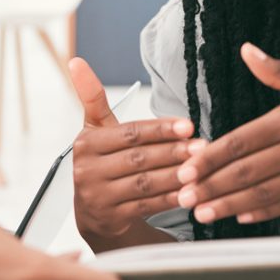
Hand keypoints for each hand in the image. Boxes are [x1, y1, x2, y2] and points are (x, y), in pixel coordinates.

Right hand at [68, 57, 203, 239]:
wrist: (94, 211)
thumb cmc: (103, 161)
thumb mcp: (96, 130)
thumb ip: (93, 98)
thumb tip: (76, 61)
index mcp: (86, 143)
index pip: (129, 133)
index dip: (160, 129)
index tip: (188, 126)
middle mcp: (86, 170)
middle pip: (138, 158)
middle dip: (173, 152)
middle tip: (203, 147)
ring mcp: (97, 196)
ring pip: (144, 183)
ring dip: (176, 175)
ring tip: (201, 168)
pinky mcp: (109, 218)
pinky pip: (146, 206)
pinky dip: (170, 199)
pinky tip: (190, 192)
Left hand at [175, 43, 279, 224]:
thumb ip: (279, 70)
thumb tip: (246, 51)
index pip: (242, 141)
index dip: (211, 157)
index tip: (187, 167)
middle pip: (247, 172)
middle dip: (212, 187)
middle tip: (182, 198)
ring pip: (265, 194)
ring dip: (231, 205)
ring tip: (203, 213)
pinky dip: (265, 212)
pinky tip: (243, 217)